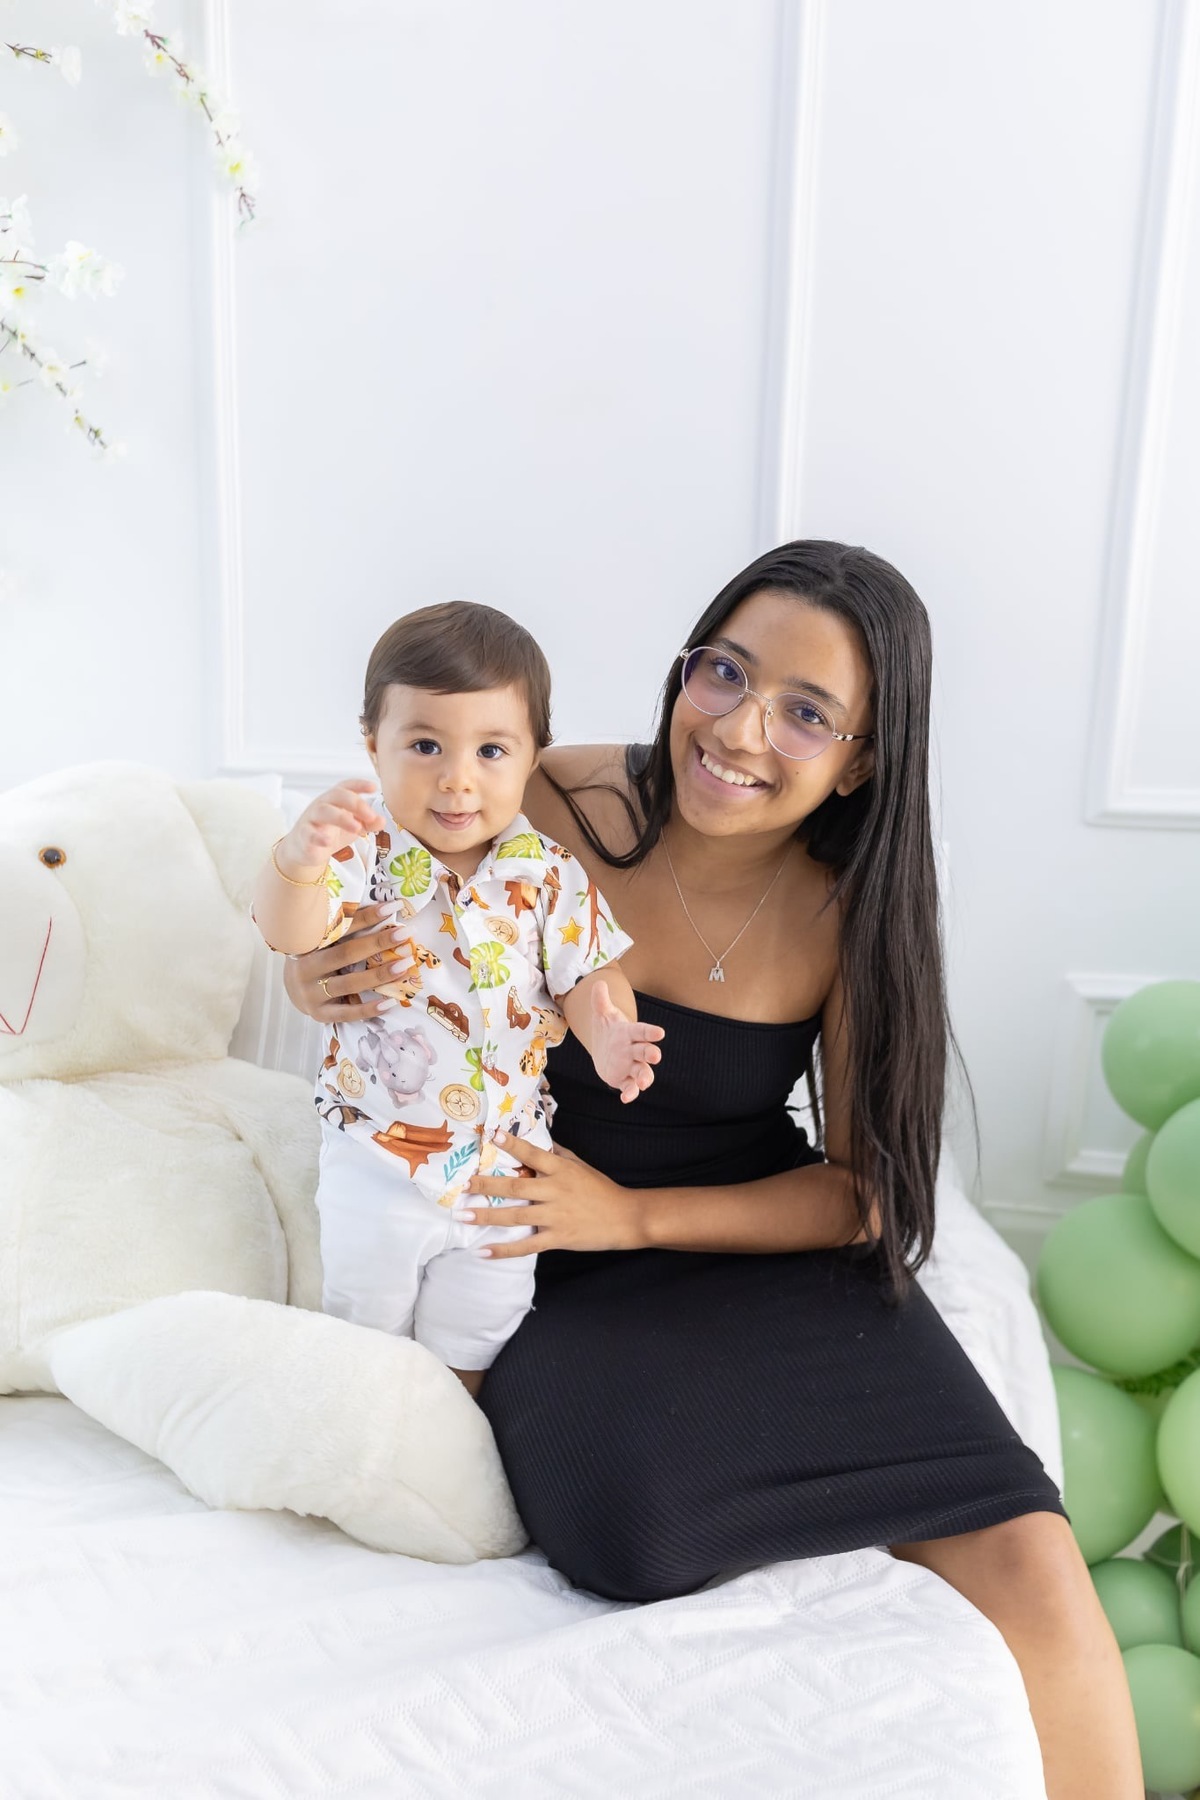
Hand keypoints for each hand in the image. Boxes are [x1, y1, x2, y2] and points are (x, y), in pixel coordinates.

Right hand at [277, 779, 382, 875]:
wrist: (305, 849)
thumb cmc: (330, 831)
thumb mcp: (353, 826)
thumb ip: (369, 823)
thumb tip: (381, 820)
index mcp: (336, 799)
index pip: (346, 786)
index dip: (359, 784)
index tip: (373, 787)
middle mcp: (323, 804)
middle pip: (337, 795)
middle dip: (356, 803)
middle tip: (370, 816)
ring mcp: (312, 819)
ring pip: (323, 811)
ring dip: (341, 818)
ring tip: (357, 827)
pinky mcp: (304, 835)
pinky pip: (309, 833)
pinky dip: (318, 836)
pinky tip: (328, 841)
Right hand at [282, 903, 413, 1021]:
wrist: (292, 988)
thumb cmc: (314, 957)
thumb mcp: (321, 940)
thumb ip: (342, 928)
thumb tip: (382, 909)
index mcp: (307, 943)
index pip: (340, 927)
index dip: (367, 916)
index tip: (392, 907)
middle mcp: (306, 968)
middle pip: (346, 954)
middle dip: (378, 943)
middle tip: (405, 934)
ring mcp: (311, 993)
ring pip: (349, 984)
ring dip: (380, 975)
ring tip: (405, 965)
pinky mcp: (319, 1013)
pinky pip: (347, 1013)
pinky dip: (369, 1009)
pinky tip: (390, 1002)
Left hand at [453, 1133, 645, 1255]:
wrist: (625, 1218)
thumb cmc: (601, 1189)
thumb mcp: (581, 1165)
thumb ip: (558, 1154)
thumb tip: (538, 1140)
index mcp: (562, 1170)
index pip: (533, 1154)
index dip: (513, 1145)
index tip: (492, 1136)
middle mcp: (556, 1191)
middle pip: (516, 1186)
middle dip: (486, 1185)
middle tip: (463, 1184)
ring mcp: (556, 1216)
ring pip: (515, 1215)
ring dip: (486, 1215)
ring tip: (463, 1214)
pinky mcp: (557, 1238)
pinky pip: (526, 1245)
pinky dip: (503, 1250)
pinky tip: (483, 1251)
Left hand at [587, 979, 664, 1103]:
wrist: (604, 1048)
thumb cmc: (608, 1029)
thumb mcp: (602, 1014)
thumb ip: (600, 1000)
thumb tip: (598, 982)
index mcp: (630, 1033)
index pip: (642, 1031)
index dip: (650, 1032)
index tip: (660, 1033)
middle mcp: (633, 1050)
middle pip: (645, 1052)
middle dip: (651, 1054)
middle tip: (656, 1056)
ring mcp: (630, 1066)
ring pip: (642, 1072)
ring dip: (645, 1077)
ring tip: (644, 1083)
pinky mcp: (624, 1080)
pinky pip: (629, 1087)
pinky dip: (630, 1093)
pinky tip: (626, 1098)